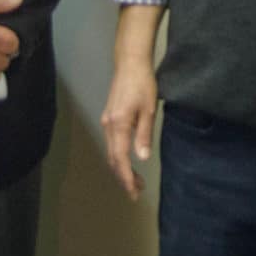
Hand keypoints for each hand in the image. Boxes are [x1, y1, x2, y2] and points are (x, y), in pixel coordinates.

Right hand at [100, 58, 157, 199]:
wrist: (130, 63)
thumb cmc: (143, 84)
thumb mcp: (149, 110)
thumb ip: (144, 135)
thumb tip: (142, 158)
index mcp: (118, 125)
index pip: (120, 159)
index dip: (127, 177)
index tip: (134, 191)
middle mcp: (108, 126)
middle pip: (113, 159)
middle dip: (124, 177)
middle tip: (136, 191)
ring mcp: (106, 121)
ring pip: (111, 152)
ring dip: (121, 167)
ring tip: (135, 179)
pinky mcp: (109, 117)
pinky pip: (111, 143)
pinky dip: (118, 156)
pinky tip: (128, 159)